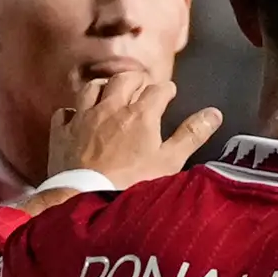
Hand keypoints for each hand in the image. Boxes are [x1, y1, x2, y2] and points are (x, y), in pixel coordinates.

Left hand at [47, 66, 220, 190]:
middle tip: (143, 83)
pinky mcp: (63, 132)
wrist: (87, 198)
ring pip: (92, 87)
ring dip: (104, 85)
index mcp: (140, 114)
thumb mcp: (170, 162)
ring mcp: (83, 118)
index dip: (166, 89)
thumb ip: (191, 135)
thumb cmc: (133, 183)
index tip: (170, 92)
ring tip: (111, 89)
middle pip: (124, 79)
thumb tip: (215, 113)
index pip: (157, 90)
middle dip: (137, 78)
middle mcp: (110, 108)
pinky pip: (65, 111)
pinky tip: (78, 115)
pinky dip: (74, 110)